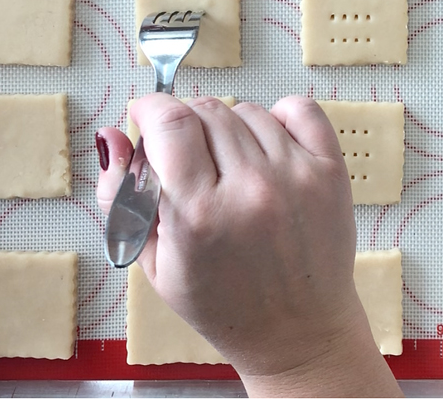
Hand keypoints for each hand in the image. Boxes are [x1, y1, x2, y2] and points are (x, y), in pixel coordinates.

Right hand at [96, 95, 400, 396]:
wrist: (297, 333)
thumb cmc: (225, 306)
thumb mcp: (154, 263)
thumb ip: (121, 196)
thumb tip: (112, 137)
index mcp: (199, 215)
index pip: (169, 121)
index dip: (150, 108)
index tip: (146, 116)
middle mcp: (251, 190)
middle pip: (206, 110)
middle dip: (185, 124)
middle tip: (186, 158)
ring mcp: (296, 178)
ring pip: (248, 110)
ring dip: (229, 128)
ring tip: (229, 167)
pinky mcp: (330, 173)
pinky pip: (300, 109)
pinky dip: (279, 116)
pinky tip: (267, 146)